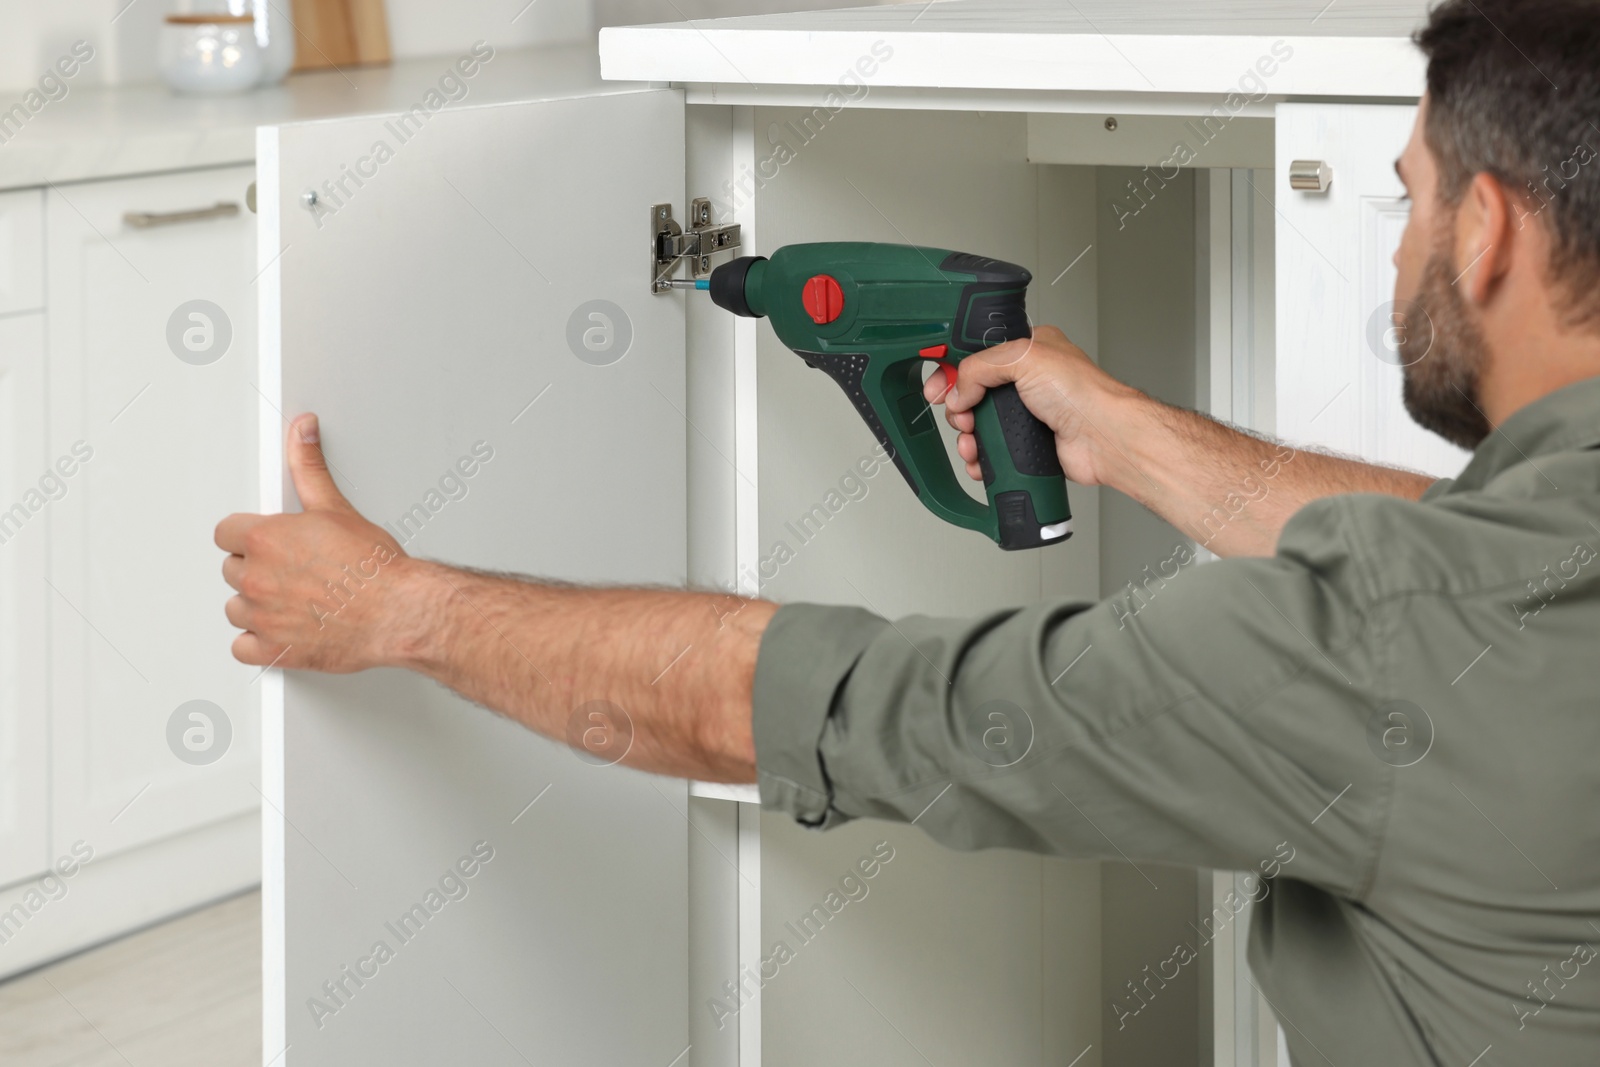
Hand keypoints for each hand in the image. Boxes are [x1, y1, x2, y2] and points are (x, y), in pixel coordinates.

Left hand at [215, 414, 411, 672]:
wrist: (398, 611)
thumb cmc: (375, 569)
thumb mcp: (337, 508)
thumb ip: (309, 467)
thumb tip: (301, 431)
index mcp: (265, 539)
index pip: (226, 533)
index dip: (247, 536)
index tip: (266, 541)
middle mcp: (257, 579)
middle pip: (232, 570)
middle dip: (257, 568)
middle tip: (292, 569)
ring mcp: (263, 617)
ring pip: (236, 608)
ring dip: (255, 604)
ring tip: (290, 598)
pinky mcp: (276, 650)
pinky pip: (243, 648)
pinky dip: (258, 642)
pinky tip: (280, 630)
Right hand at [920, 325, 1141, 487]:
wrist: (1103, 438)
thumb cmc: (1082, 393)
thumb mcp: (1023, 357)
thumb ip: (980, 367)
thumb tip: (958, 389)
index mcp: (1027, 351)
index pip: (977, 354)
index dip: (953, 369)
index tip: (938, 386)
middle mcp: (1026, 382)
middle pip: (972, 393)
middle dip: (959, 408)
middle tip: (962, 416)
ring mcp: (1026, 415)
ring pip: (979, 426)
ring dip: (967, 437)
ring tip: (971, 442)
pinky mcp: (1027, 444)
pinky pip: (992, 452)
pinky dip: (980, 459)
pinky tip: (979, 460)